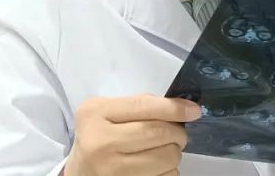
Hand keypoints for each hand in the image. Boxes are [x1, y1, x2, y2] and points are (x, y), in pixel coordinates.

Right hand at [64, 94, 199, 175]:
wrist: (80, 173)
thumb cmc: (97, 137)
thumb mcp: (105, 113)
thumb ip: (136, 106)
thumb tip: (180, 108)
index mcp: (95, 114)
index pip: (144, 107)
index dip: (174, 108)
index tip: (194, 110)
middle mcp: (100, 142)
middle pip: (158, 133)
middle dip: (177, 133)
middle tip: (178, 134)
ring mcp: (112, 170)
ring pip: (166, 158)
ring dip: (174, 153)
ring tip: (164, 150)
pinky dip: (168, 171)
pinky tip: (156, 167)